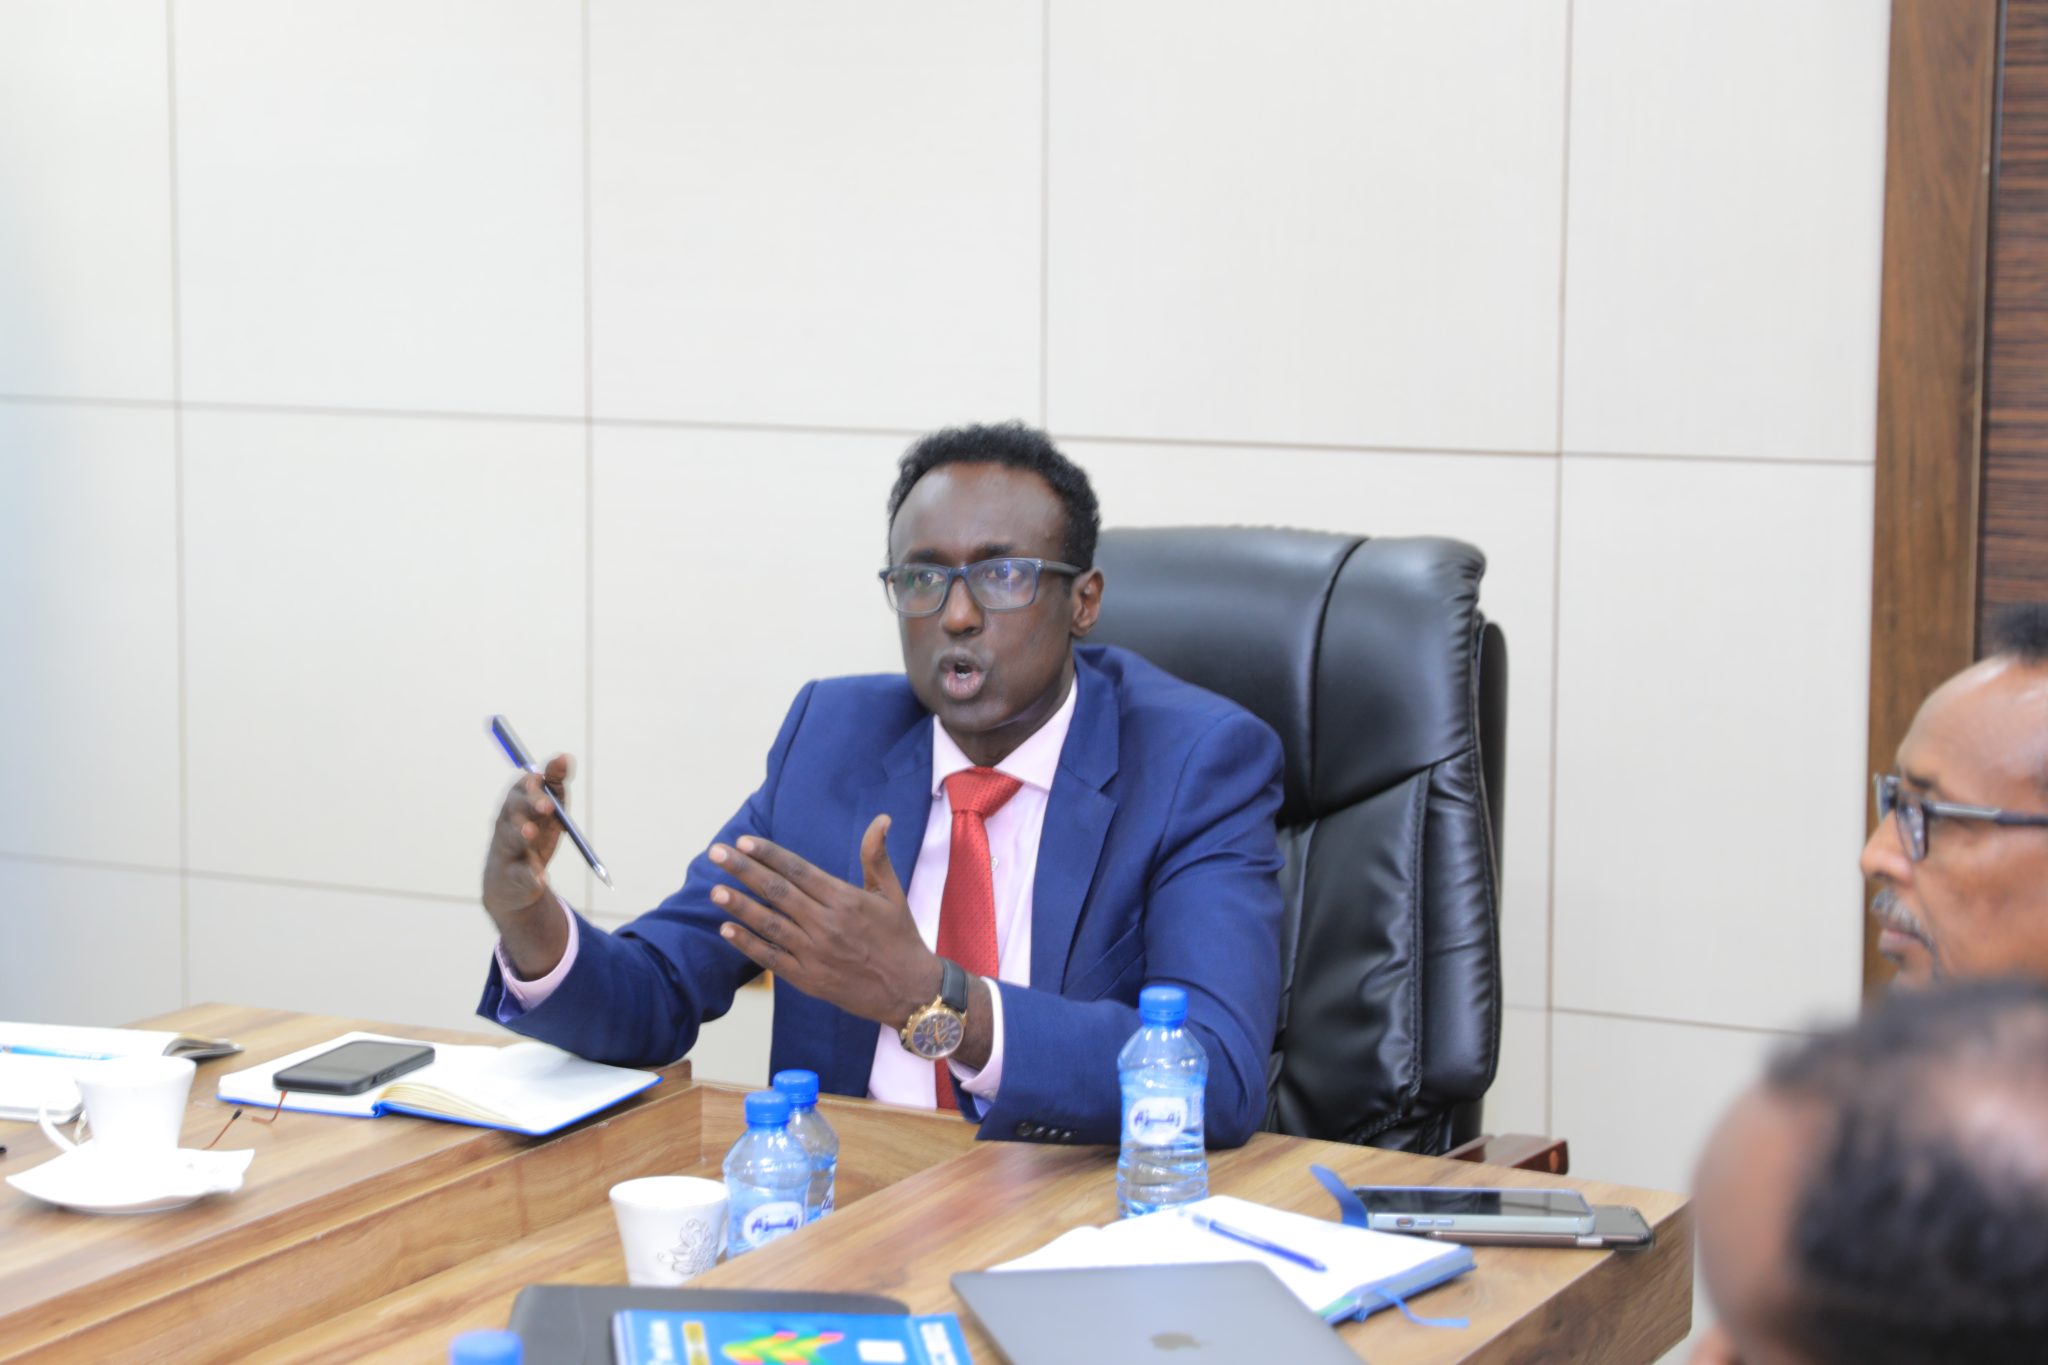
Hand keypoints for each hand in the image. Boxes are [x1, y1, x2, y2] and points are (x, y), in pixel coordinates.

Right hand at [480, 752, 574, 977]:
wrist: (509, 884)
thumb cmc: (533, 834)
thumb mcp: (547, 809)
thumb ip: (555, 783)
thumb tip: (566, 756)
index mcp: (517, 805)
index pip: (522, 788)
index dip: (532, 784)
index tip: (543, 780)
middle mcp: (507, 824)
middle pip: (514, 809)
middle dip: (529, 804)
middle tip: (547, 806)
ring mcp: (506, 850)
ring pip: (511, 839)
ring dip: (521, 834)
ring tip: (530, 833)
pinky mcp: (511, 877)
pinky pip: (520, 875)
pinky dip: (530, 876)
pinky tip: (540, 878)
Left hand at [710, 815, 940, 1028]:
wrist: (910, 991)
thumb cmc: (900, 937)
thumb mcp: (892, 893)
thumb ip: (877, 855)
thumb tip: (882, 818)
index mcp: (845, 899)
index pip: (798, 870)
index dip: (768, 854)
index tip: (743, 841)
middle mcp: (827, 924)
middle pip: (777, 891)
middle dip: (743, 870)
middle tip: (716, 853)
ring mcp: (815, 953)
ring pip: (770, 924)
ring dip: (740, 906)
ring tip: (714, 890)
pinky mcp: (809, 979)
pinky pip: (772, 958)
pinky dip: (748, 944)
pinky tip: (726, 930)